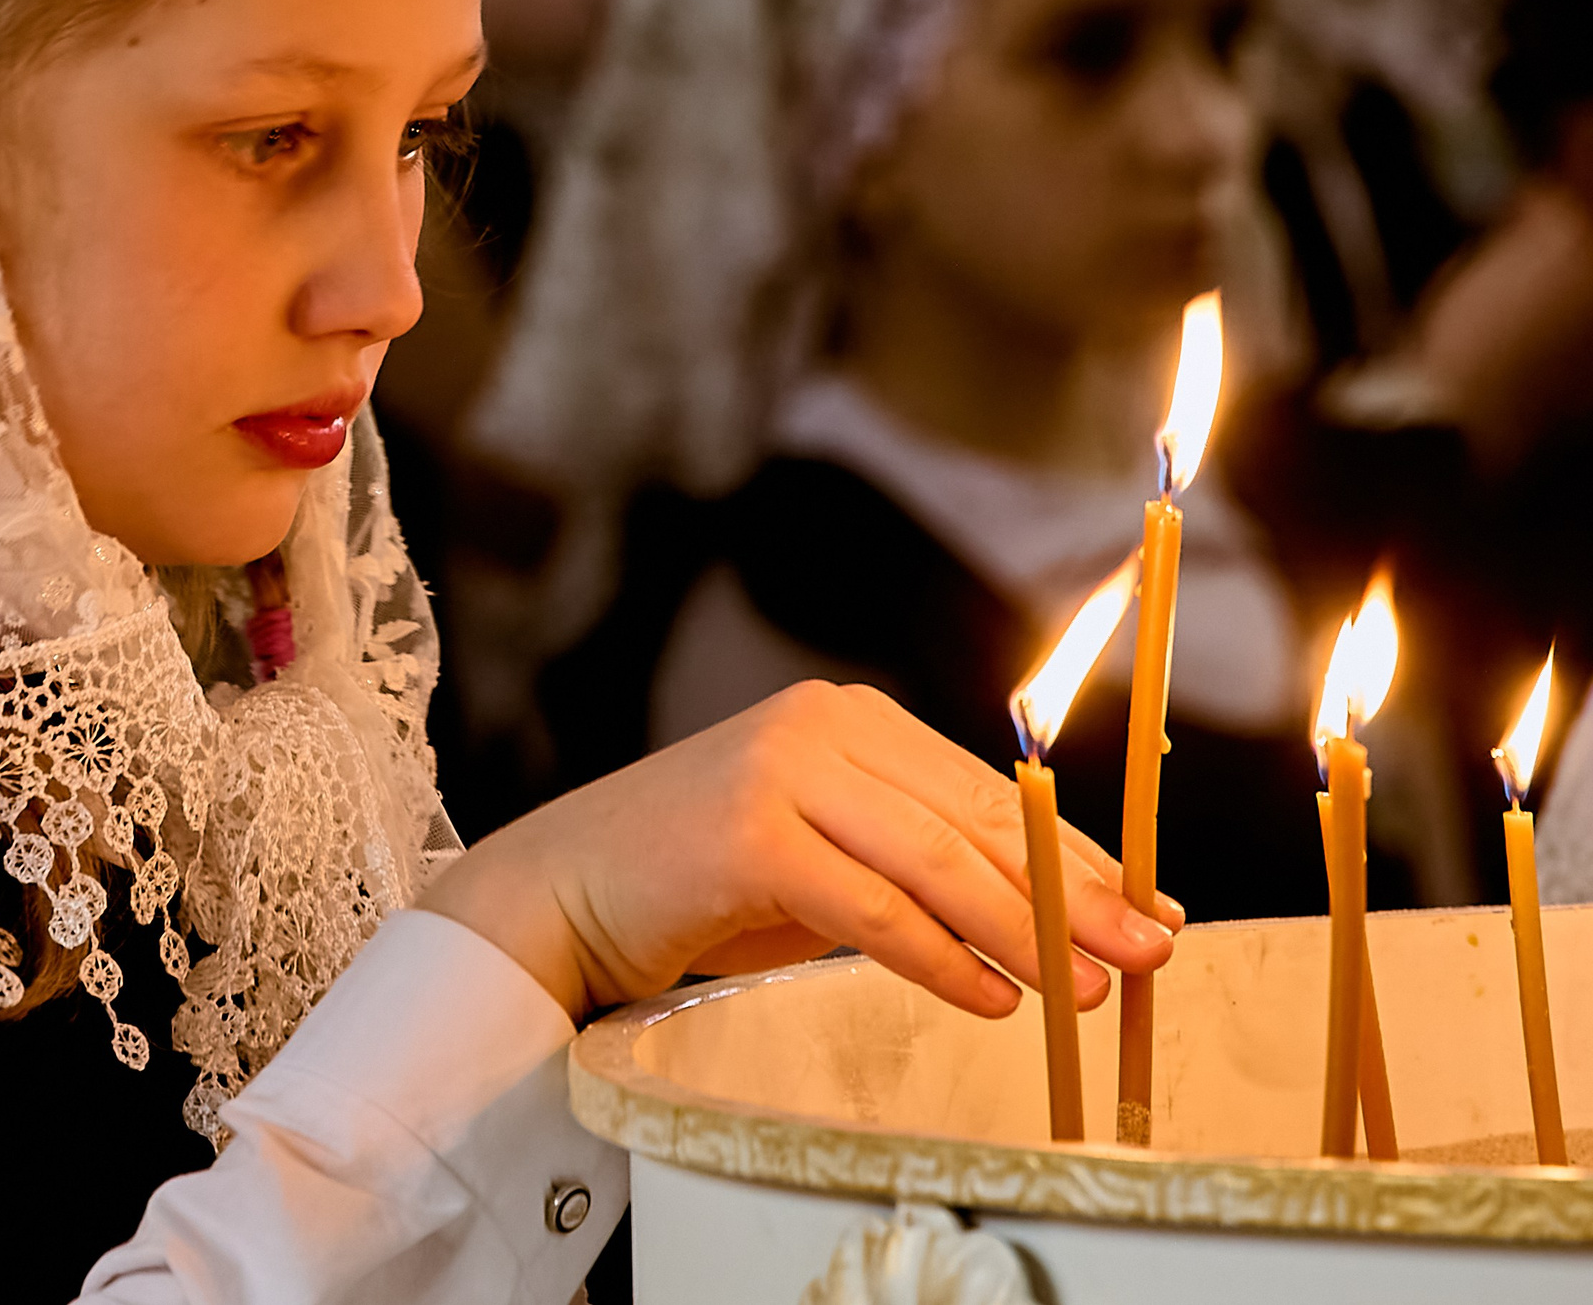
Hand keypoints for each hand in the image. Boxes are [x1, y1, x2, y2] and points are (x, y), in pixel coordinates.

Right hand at [420, 680, 1178, 1022]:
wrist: (563, 892)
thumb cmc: (698, 883)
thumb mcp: (824, 856)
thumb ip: (918, 861)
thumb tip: (1057, 908)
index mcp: (849, 718)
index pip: (991, 790)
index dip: (1081, 851)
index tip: (1153, 906)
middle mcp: (820, 726)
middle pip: (977, 819)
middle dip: (1075, 893)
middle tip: (1149, 951)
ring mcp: (779, 771)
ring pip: (934, 860)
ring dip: (1022, 931)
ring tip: (1088, 989)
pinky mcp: (746, 832)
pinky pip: (869, 907)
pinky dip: (937, 958)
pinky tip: (989, 998)